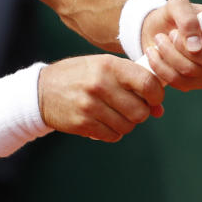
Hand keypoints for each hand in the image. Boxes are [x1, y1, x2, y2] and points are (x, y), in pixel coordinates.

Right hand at [38, 54, 164, 141]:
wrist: (41, 90)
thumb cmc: (79, 76)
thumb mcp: (103, 67)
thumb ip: (132, 82)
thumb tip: (159, 109)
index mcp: (109, 65)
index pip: (147, 83)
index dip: (156, 95)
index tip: (154, 100)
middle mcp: (100, 84)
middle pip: (140, 111)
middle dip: (141, 113)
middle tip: (131, 108)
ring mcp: (90, 105)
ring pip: (127, 126)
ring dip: (126, 123)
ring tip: (114, 114)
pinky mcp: (82, 123)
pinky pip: (112, 136)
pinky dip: (112, 132)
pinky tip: (103, 121)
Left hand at [140, 0, 201, 90]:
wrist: (156, 30)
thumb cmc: (173, 16)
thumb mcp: (177, 5)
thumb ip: (187, 18)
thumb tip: (195, 47)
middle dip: (184, 46)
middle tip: (170, 33)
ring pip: (192, 72)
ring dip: (169, 55)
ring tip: (159, 40)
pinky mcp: (194, 83)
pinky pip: (180, 82)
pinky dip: (162, 67)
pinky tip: (153, 54)